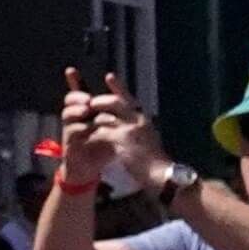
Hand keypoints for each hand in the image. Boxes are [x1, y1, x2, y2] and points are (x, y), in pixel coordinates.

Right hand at [57, 67, 118, 184]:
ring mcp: (70, 130)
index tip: (70, 69)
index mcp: (86, 112)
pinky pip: (71, 133)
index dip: (75, 82)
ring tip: (86, 110)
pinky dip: (78, 129)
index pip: (79, 93)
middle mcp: (75, 118)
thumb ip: (117, 118)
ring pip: (68, 114)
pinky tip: (86, 128)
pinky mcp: (68, 143)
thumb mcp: (112, 132)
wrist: (90, 172)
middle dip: (77, 97)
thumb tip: (135, 104)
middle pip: (70, 100)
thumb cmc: (102, 150)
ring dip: (76, 111)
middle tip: (88, 99)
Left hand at [58, 70, 165, 191]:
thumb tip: (130, 124)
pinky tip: (88, 140)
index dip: (118, 86)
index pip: (129, 98)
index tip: (109, 76)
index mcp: (142, 119)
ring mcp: (129, 129)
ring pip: (104, 118)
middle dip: (99, 102)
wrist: (162, 173)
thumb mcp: (149, 138)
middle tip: (89, 104)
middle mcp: (137, 120)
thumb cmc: (155, 160)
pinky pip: (102, 132)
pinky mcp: (121, 140)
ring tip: (86, 128)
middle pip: (113, 102)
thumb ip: (137, 128)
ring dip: (94, 123)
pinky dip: (93, 136)